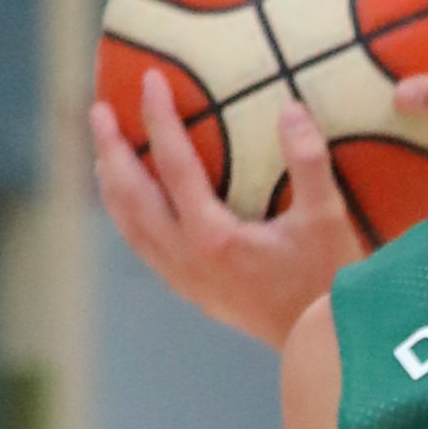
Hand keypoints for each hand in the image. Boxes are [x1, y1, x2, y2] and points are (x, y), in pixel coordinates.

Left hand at [86, 66, 360, 349]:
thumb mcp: (327, 219)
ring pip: (130, 225)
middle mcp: (186, 257)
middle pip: (131, 196)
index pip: (174, 164)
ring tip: (102, 156)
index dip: (159, 118)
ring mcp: (184, 279)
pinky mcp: (192, 292)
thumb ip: (309, 163)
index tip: (149, 80)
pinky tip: (134, 208)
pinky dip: (129, 219)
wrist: (320, 349)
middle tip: (99, 112)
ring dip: (112, 186)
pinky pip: (144, 248)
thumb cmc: (328, 282)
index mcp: (212, 236)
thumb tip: (291, 108)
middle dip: (111, 151)